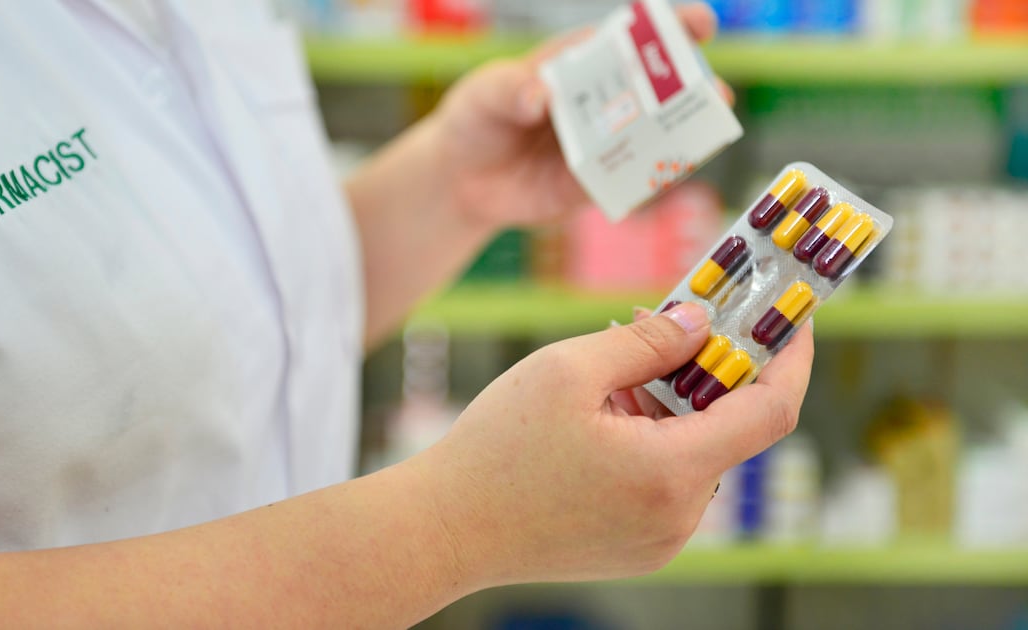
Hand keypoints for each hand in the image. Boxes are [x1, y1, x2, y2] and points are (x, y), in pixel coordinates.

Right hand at [407, 303, 812, 586]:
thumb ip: (647, 340)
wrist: (443, 529)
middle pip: (730, 429)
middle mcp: (679, 516)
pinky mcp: (637, 547)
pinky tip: (604, 417)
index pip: (772, 410)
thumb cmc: (496, 451)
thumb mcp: (569, 371)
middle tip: (668, 326)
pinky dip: (654, 440)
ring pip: (697, 453)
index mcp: (671, 472)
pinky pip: (668, 481)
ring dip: (675, 405)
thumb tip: (700, 323)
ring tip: (611, 377)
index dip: (790, 357)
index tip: (791, 318)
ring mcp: (660, 540)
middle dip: (710, 371)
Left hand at [427, 4, 731, 230]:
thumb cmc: (476, 118)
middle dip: (692, 87)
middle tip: (715, 92)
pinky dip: (653, 177)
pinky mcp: (596, 185)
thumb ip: (509, 90)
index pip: (631, 38)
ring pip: (655, 136)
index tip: (700, 23)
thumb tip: (537, 97)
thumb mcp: (484, 94)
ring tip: (705, 133)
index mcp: (581, 63)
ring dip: (684, 134)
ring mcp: (603, 144)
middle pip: (657, 88)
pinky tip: (669, 173)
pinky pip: (632, 181)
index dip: (670, 27)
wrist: (460, 179)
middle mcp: (602, 101)